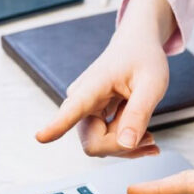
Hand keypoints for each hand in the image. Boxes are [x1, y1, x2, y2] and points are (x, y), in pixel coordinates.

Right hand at [35, 0, 174, 157]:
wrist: (136, 46)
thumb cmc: (144, 59)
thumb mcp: (153, 83)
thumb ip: (139, 113)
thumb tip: (126, 144)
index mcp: (94, 85)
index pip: (74, 109)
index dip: (58, 125)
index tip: (41, 137)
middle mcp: (80, 100)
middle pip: (93, 143)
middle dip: (121, 147)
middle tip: (151, 138)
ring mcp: (83, 111)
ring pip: (99, 146)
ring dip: (125, 147)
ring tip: (150, 135)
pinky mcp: (89, 118)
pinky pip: (103, 143)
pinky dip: (125, 145)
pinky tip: (145, 138)